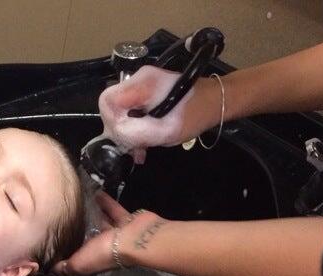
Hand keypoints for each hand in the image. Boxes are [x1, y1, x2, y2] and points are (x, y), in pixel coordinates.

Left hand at [54, 192, 163, 275]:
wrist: (135, 239)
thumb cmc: (105, 252)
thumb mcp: (79, 264)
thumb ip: (66, 267)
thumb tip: (53, 270)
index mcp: (92, 259)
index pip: (78, 254)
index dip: (67, 248)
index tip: (54, 237)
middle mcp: (104, 247)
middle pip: (88, 237)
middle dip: (78, 228)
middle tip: (62, 214)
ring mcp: (116, 233)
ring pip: (100, 221)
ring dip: (91, 213)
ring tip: (76, 201)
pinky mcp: (126, 220)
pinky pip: (112, 209)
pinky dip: (104, 201)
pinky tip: (94, 192)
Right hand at [99, 65, 215, 159]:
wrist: (215, 101)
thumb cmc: (194, 114)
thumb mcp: (165, 131)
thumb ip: (136, 134)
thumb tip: (117, 136)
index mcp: (142, 84)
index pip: (107, 100)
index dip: (110, 121)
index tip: (124, 136)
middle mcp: (137, 80)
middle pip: (111, 106)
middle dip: (118, 129)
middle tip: (133, 147)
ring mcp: (141, 85)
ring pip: (119, 110)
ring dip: (126, 131)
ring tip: (140, 149)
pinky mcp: (145, 92)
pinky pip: (130, 110)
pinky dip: (134, 127)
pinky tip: (143, 143)